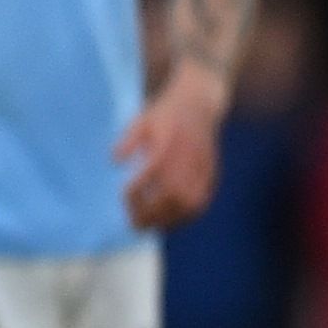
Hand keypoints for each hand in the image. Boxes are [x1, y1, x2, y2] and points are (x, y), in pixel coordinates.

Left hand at [114, 66, 225, 229]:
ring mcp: (204, 168)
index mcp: (171, 143)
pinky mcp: (212, 173)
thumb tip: (115, 162)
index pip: (154, 175)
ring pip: (191, 203)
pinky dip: (187, 216)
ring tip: (152, 225)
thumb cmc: (166, 112)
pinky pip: (203, 201)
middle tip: (134, 222)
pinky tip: (171, 219)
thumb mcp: (142, 119)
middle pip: (174, 196)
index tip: (123, 193)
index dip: (138, 189)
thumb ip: (128, 139)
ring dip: (171, 219)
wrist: (200, 102)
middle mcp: (190, 158)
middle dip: (153, 213)